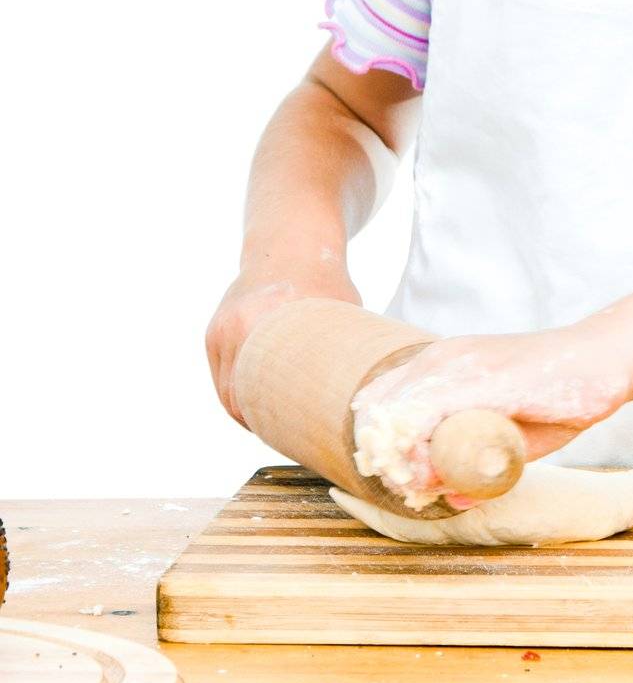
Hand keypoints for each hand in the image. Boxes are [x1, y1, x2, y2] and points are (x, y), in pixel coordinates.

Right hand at [205, 255, 361, 428]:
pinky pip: (222, 377)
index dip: (279, 422)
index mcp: (270, 321)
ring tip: (276, 424)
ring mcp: (221, 330)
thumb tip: (370, 393)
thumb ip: (344, 351)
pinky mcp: (213, 333)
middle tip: (289, 437)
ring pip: (228, 393)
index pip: (263, 393)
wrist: (289, 245)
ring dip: (249, 412)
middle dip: (263, 423)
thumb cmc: (324, 282)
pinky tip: (259, 403)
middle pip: (240, 399)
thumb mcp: (341, 314)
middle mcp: (238, 326)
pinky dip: (238, 393)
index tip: (297, 437)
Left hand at [350, 320, 632, 509]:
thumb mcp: (508, 434)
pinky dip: (425, 455)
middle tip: (408, 488)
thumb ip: (475, 463)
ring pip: (397, 415)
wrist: (603, 360)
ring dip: (401, 461)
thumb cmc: (557, 395)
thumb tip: (446, 499)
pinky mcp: (483, 380)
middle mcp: (444, 357)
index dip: (377, 444)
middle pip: (378, 409)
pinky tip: (444, 478)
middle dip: (383, 457)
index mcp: (443, 362)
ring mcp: (461, 365)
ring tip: (424, 488)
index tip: (396, 478)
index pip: (378, 399)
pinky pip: (431, 418)